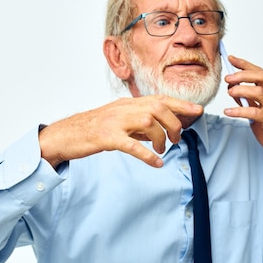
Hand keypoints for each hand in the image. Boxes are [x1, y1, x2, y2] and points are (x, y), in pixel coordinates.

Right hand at [39, 95, 202, 168]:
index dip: (180, 104)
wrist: (65, 134)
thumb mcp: (119, 122)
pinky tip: (157, 163)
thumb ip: (138, 125)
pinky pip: (132, 144)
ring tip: (162, 151)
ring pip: (148, 122)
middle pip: (158, 108)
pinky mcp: (107, 137)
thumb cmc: (92, 129)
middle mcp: (123, 108)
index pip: (159, 99)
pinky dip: (147, 154)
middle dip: (174, 124)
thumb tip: (159, 132)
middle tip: (176, 140)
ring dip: (161, 138)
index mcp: (127, 103)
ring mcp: (115, 121)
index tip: (197, 110)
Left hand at [223, 55, 262, 175]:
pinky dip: (239, 110)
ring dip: (241, 89)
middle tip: (228, 78)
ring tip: (229, 92)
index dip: (245, 64)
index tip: (231, 59)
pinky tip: (228, 111)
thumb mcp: (256, 112)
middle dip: (243, 74)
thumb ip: (247, 100)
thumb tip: (233, 90)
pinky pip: (254, 112)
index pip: (259, 73)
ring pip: (259, 92)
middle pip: (262, 77)